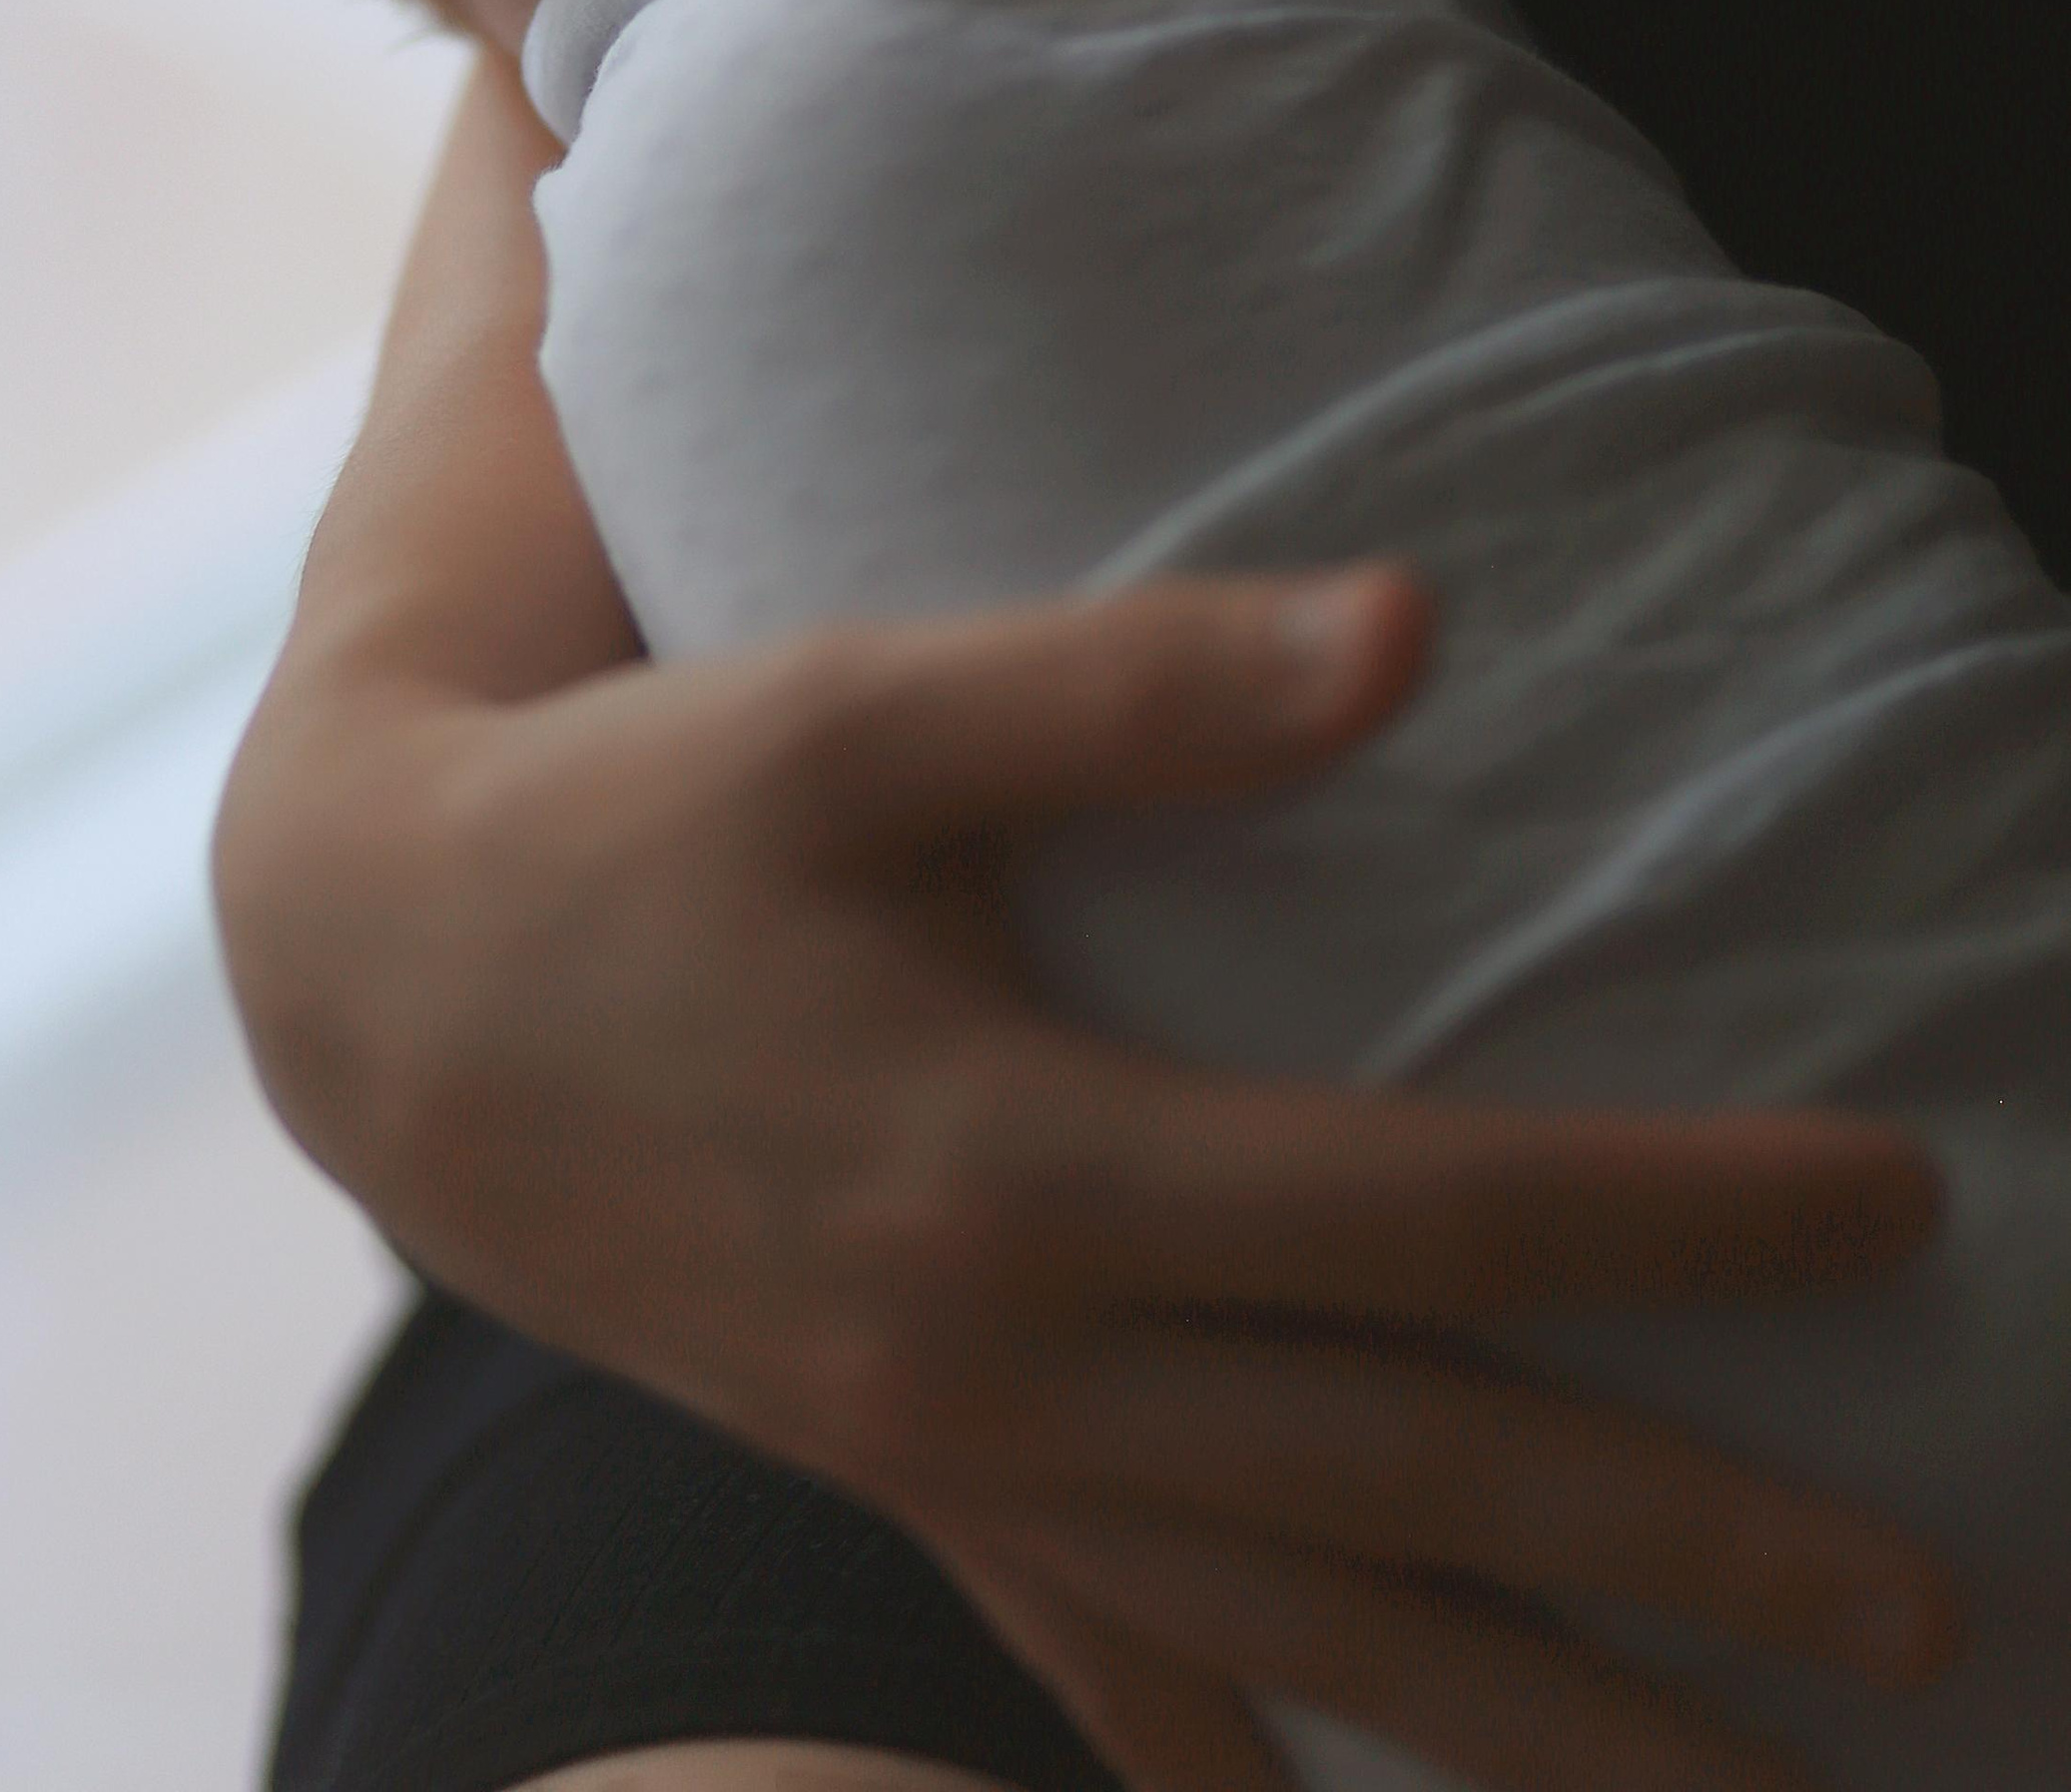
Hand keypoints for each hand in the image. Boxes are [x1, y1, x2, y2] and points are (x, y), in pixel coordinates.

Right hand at [218, 561, 1954, 1791]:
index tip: (1896, 1211)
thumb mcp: (857, 705)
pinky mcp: (891, 1475)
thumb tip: (1420, 624)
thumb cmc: (643, 809)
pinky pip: (1097, 1660)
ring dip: (1523, 1731)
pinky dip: (1235, 1762)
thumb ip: (1135, 681)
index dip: (1672, 1218)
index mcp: (1016, 1160)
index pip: (1423, 1218)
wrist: (388, 978)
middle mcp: (996, 1357)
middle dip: (1677, 1561)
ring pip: (1285, 1636)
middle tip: (1935, 1620)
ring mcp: (938, 1455)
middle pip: (1400, 1489)